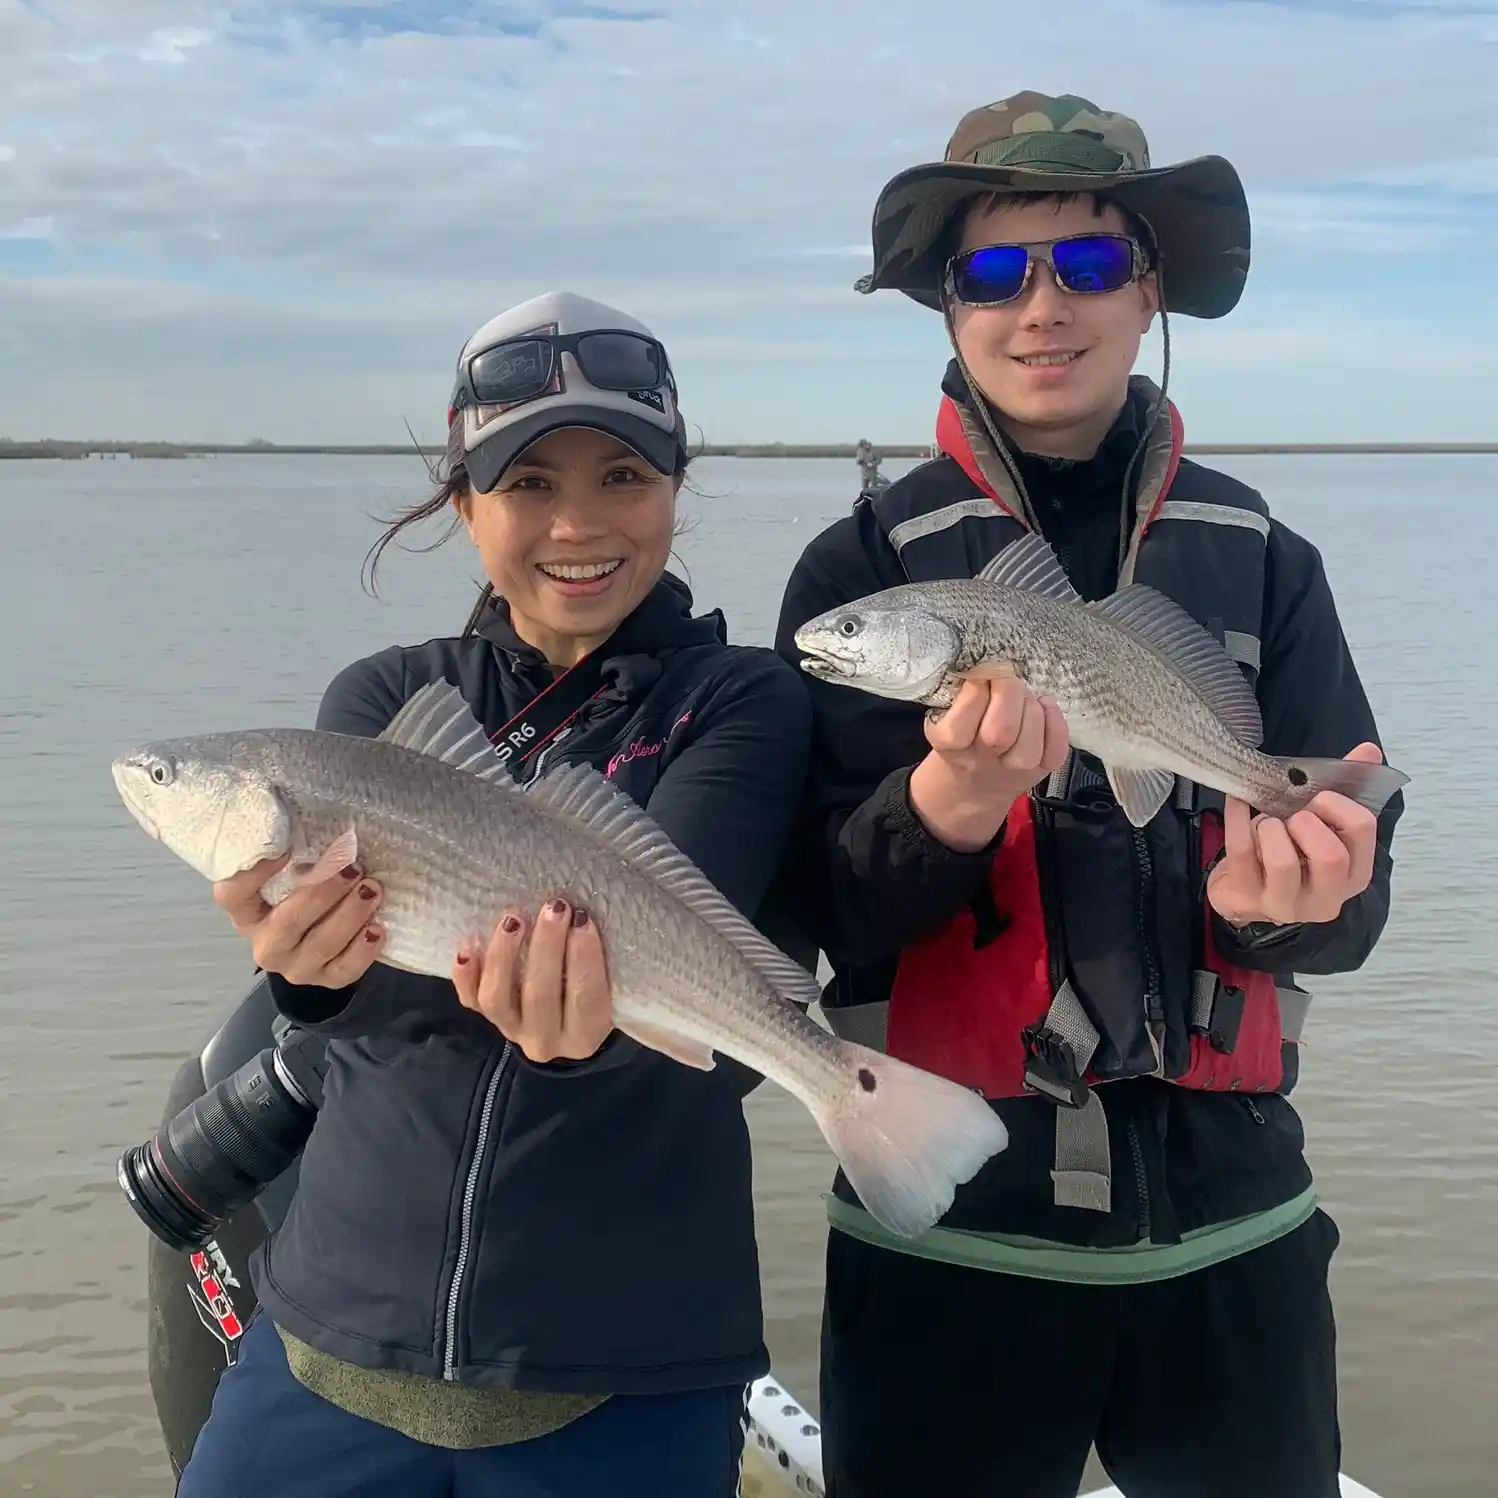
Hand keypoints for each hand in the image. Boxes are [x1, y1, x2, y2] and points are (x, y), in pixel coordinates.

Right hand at [214, 855, 385, 987]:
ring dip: (349, 916)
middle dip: (323, 894)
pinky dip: (362, 951)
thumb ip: (291, 848)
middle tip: (352, 868)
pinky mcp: (324, 981)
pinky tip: (378, 928)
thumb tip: (297, 810)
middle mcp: (265, 944)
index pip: (232, 894)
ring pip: (320, 946)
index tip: (284, 850)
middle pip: (287, 923)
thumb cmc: (306, 890)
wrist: (322, 936)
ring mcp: (294, 967)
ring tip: (372, 890)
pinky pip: (343, 971)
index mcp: (247, 912)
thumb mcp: (293, 870)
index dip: (254, 873)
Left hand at [452, 898, 612, 1063]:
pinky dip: (465, 974)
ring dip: (504, 956)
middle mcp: (546, 1040)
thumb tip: (588, 917)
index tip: (582, 918)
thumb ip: (603, 961)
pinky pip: (470, 999)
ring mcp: (511, 1031)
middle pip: (539, 996)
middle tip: (554, 908)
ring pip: (497, 999)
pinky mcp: (487, 1017)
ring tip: (513, 919)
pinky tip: (468, 944)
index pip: (585, 998)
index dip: (584, 956)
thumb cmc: (597, 991)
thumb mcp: (611, 984)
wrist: (568, 1022)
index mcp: (585, 1035)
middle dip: (547, 947)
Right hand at [908, 677, 1070, 852]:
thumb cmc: (958, 740)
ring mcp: (1014, 771)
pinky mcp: (1041, 771)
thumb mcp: (944, 718)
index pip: (966, 716)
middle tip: (1005, 680)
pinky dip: (1055, 722)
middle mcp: (981, 762)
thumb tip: (989, 668)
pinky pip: (1056, 748)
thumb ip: (959, 696)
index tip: (980, 677)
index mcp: (951, 746)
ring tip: (1023, 698)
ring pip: (1030, 739)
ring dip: (1030, 707)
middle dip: (1008, 691)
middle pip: (1001, 730)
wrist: (973, 785)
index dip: (978, 686)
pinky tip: (1044, 707)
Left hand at [1208, 742, 1384, 927]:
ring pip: (1282, 862)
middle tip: (1293, 816)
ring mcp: (1284, 903)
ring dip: (1271, 828)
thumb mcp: (1323, 824)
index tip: (1318, 799)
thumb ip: (1347, 788)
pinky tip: (1238, 802)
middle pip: (1330, 856)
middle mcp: (1325, 897)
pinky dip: (1237, 817)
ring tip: (1267, 824)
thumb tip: (1369, 750)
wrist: (1247, 891)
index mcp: (1354, 874)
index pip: (1362, 829)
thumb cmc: (1293, 853)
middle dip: (1307, 822)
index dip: (1337, 803)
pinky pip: (1241, 851)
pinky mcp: (1245, 897)